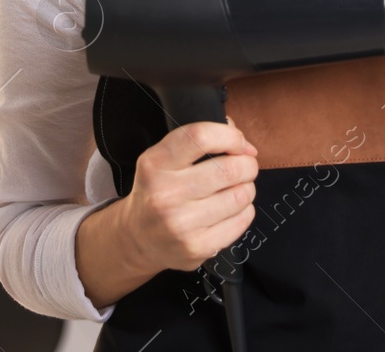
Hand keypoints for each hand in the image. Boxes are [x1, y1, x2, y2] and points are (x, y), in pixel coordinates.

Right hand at [117, 118, 258, 272]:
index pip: (201, 137)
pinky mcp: (197, 247)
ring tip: (235, 189)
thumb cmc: (158, 191)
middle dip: (247, 164)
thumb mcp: (163, 159)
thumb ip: (199, 142)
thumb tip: (244, 144)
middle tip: (244, 167)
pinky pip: (242, 220)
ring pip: (241, 195)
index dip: (230, 136)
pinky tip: (230, 210)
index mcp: (155, 164)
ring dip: (247, 188)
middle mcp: (166, 194)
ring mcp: (181, 224)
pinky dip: (244, 211)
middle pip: (230, 169)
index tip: (239, 143)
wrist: (137, 238)